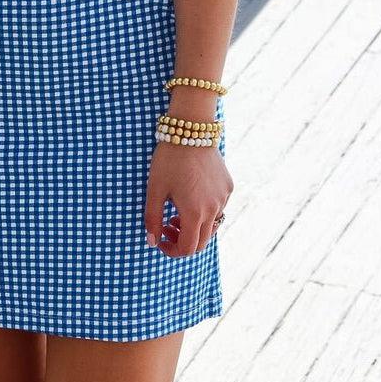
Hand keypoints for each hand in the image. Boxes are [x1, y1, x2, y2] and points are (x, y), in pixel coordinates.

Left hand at [144, 142, 232, 257]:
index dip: (172, 250)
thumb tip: (152, 242)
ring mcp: (223, 198)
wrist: (190, 130)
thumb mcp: (155, 190)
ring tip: (176, 211)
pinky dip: (204, 211)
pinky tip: (190, 195)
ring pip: (212, 225)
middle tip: (166, 226)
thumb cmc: (168, 160)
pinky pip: (218, 207)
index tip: (160, 240)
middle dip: (182, 240)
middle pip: (202, 241)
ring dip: (194, 227)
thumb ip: (153, 219)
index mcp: (195, 213)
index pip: (188, 248)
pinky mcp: (228, 186)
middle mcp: (214, 209)